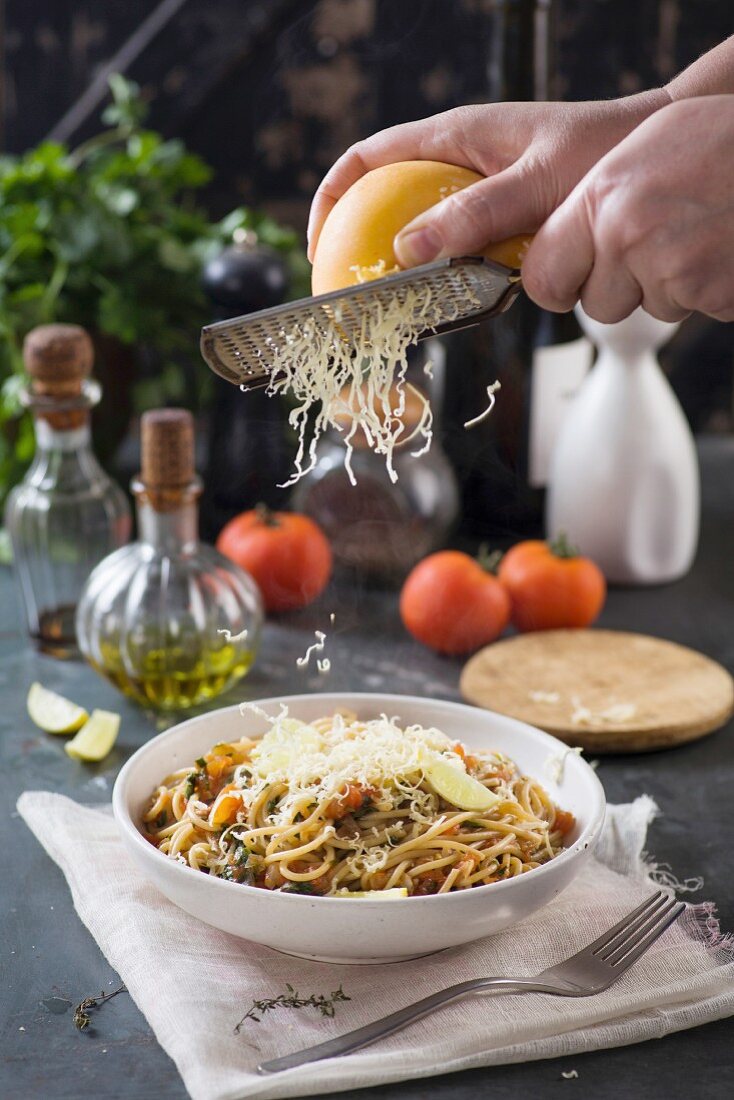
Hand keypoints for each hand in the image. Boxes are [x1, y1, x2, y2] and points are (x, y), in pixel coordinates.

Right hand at [306, 92, 667, 263]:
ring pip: (426, 235)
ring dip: (417, 269)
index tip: (320, 248)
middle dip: (366, 247)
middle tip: (359, 295)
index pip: (366, 161)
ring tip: (411, 302)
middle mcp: (458, 164)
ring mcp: (478, 194)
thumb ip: (475, 214)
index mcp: (453, 137)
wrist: (647, 157)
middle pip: (387, 203)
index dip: (332, 201)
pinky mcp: (500, 222)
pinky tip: (465, 296)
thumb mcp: (535, 183)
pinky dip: (455, 276)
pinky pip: (461, 252)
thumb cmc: (600, 152)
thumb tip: (408, 249)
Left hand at [522, 96, 733, 322]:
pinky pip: (694, 308)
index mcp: (601, 198)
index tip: (564, 282)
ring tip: (698, 233)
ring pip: (648, 309)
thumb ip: (594, 200)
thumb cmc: (721, 142)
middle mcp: (629, 237)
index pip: (542, 276)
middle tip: (651, 251)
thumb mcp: (644, 149)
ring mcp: (672, 271)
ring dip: (670, 286)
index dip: (554, 284)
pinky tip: (721, 248)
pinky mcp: (712, 296)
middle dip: (618, 290)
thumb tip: (554, 246)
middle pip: (596, 306)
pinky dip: (709, 288)